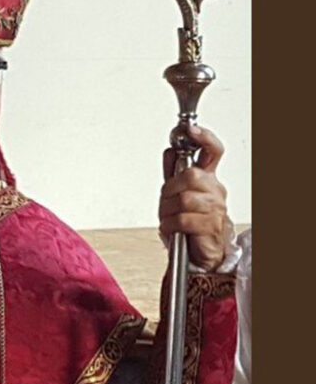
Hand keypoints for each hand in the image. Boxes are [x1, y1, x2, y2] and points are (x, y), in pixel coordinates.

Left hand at [159, 125, 231, 270]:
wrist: (200, 254)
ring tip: (169, 219)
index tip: (192, 129)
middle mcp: (215, 190)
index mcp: (208, 179)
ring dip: (167, 210)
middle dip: (170, 189)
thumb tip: (170, 151)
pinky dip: (169, 224)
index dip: (204, 138)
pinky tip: (171, 229)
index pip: (213, 152)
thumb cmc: (188, 224)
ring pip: (184, 199)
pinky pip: (183, 219)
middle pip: (190, 175)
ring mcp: (215, 208)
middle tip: (166, 202)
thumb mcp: (176, 195)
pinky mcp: (210, 226)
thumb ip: (173, 174)